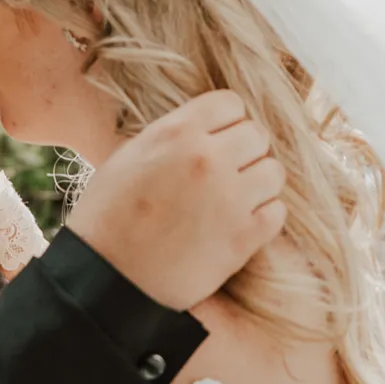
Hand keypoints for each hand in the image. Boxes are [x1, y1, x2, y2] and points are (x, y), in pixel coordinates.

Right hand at [66, 90, 285, 311]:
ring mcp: (230, 199)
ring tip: (236, 198)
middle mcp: (208, 160)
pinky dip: (263, 215)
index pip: (230, 103)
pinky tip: (240, 223)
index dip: (225, 121)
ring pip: (273, 171)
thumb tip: (204, 128)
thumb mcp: (127, 158)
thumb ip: (170, 136)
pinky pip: (277, 211)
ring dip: (258, 183)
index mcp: (176, 133)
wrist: (107, 280)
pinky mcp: (244, 237)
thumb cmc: (108, 219)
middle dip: (244, 151)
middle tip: (227, 172)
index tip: (217, 139)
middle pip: (257, 135)